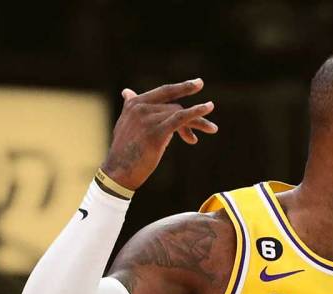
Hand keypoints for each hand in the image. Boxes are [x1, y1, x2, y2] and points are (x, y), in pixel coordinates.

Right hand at [101, 78, 217, 190]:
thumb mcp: (126, 123)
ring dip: (198, 122)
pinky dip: (195, 113)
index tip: (199, 83)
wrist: (119, 171)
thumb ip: (130, 107)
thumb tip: (127, 92)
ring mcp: (147, 119)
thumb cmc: (125, 150)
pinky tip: (207, 109)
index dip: (182, 87)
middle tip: (211, 112)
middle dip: (194, 115)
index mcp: (135, 104)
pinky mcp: (156, 132)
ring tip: (212, 129)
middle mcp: (140, 108)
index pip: (164, 92)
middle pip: (176, 106)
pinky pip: (180, 118)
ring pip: (180, 113)